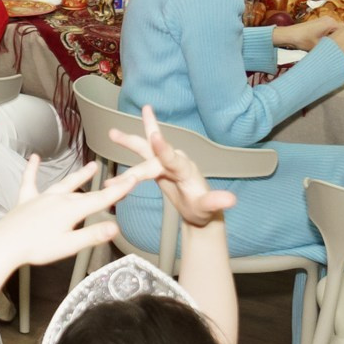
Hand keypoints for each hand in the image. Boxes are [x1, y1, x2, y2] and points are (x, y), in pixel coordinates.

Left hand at [0, 157, 139, 269]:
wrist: (4, 245)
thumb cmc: (35, 248)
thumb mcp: (69, 246)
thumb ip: (93, 235)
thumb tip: (116, 227)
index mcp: (71, 210)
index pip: (101, 199)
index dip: (119, 190)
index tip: (134, 180)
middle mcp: (59, 199)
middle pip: (86, 193)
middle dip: (104, 187)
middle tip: (119, 180)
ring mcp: (42, 198)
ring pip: (64, 184)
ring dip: (79, 176)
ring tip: (92, 166)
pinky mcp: (26, 200)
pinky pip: (30, 181)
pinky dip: (33, 169)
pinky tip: (34, 158)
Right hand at [110, 109, 237, 229]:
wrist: (200, 210)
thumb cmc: (203, 210)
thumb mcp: (209, 209)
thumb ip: (216, 202)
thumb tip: (231, 200)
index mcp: (185, 170)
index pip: (172, 158)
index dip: (162, 148)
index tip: (154, 135)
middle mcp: (175, 162)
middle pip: (152, 158)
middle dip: (133, 165)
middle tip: (113, 160)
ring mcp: (166, 162)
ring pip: (146, 148)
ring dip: (130, 140)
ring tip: (112, 133)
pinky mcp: (158, 166)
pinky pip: (143, 154)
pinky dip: (130, 145)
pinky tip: (116, 136)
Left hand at [272, 14, 340, 51]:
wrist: (289, 35)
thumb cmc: (303, 40)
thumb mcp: (318, 46)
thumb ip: (330, 47)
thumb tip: (339, 52)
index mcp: (331, 23)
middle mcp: (329, 19)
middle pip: (340, 30)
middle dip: (339, 39)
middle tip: (339, 48)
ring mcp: (323, 20)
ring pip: (334, 30)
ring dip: (333, 37)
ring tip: (332, 46)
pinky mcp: (318, 22)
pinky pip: (328, 29)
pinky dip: (328, 35)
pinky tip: (325, 43)